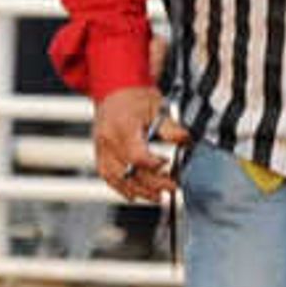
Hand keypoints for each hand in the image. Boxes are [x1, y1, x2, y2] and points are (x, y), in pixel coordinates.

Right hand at [92, 84, 185, 200]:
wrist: (114, 89)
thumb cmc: (134, 96)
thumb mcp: (157, 106)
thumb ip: (171, 127)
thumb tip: (186, 141)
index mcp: (122, 125)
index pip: (136, 156)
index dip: (154, 167)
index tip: (169, 168)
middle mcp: (108, 139)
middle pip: (129, 172)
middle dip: (152, 185)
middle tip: (170, 188)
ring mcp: (101, 148)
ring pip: (118, 179)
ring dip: (138, 191)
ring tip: (157, 197)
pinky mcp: (99, 154)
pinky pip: (108, 177)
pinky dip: (122, 188)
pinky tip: (135, 194)